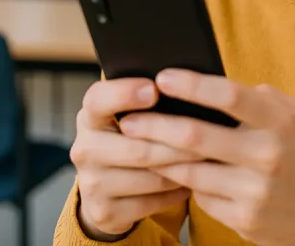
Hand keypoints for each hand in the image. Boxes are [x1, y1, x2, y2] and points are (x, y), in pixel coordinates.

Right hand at [70, 78, 201, 239]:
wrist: (108, 189)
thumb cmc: (132, 137)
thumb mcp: (131, 114)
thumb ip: (149, 99)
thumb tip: (188, 83)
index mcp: (90, 116)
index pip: (98, 100)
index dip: (125, 94)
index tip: (155, 89)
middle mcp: (85, 149)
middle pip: (137, 147)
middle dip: (178, 143)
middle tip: (209, 136)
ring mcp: (91, 183)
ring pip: (150, 177)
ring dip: (183, 170)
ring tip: (208, 160)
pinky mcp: (104, 211)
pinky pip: (151, 203)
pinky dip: (176, 193)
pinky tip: (193, 183)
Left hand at [118, 70, 294, 245]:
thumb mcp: (294, 116)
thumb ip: (261, 98)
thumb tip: (214, 84)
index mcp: (281, 123)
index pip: (230, 97)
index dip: (192, 85)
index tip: (162, 77)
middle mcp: (268, 156)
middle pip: (196, 137)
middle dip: (155, 125)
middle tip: (129, 119)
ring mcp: (255, 191)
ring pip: (190, 170)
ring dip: (158, 157)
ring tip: (136, 143)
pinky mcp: (244, 219)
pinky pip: (200, 196)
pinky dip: (182, 182)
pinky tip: (167, 171)